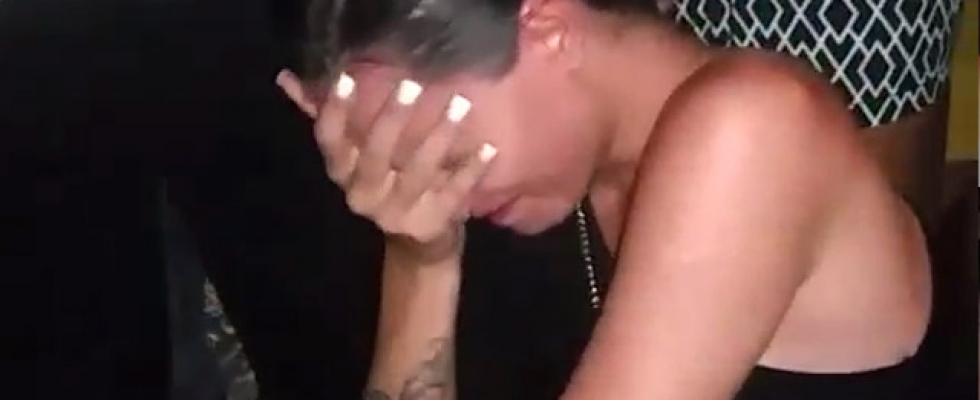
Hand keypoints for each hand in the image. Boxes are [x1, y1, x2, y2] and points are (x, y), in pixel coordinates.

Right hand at [277, 70, 497, 260]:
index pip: (330, 142)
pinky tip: (488, 147)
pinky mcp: (431, 224)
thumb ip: (328, 119)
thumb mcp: (358, 157)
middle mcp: (364, 196)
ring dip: (439, 136)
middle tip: (411, 84)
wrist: (417, 247)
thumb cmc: (386, 186)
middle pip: (375, 155)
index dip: (335, 112)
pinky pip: (453, 194)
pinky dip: (470, 170)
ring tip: (460, 104)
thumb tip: (288, 79)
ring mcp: (398, 213)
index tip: (345, 78)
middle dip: (393, 120)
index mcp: (344, 175)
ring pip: (418, 172)